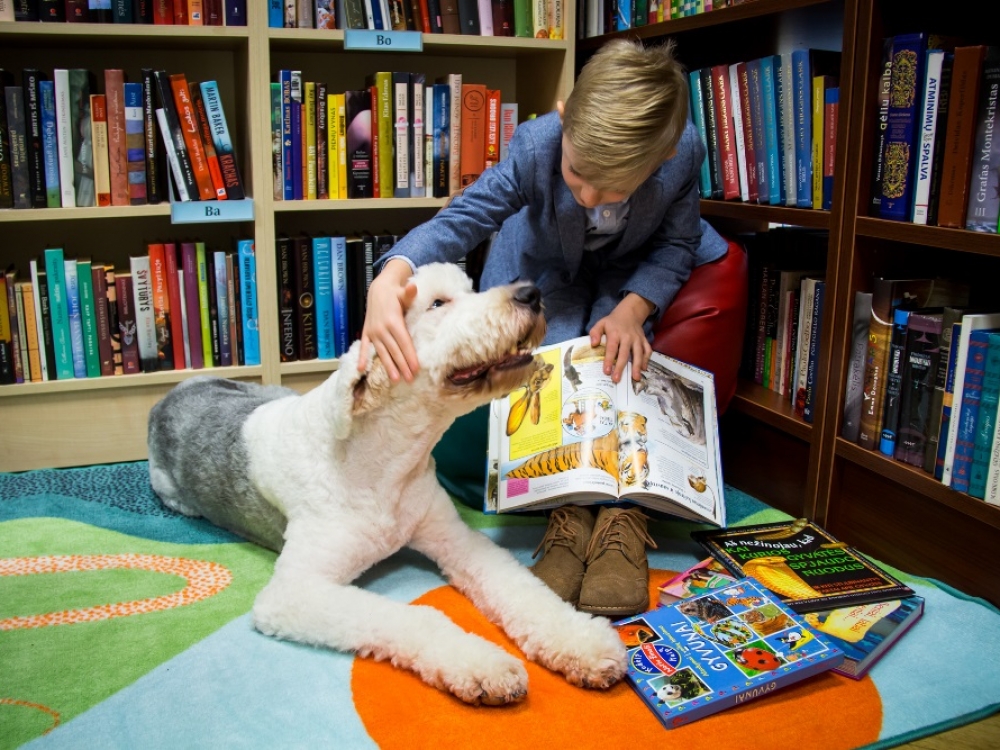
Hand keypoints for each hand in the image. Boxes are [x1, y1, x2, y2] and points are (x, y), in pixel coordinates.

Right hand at [358, 259, 419, 381]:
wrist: (378, 290)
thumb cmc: (396, 294)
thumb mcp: (403, 292)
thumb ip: (409, 293)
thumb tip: (413, 287)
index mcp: (393, 321)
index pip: (404, 342)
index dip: (410, 356)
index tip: (416, 368)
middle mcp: (382, 328)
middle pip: (394, 350)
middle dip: (402, 365)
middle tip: (409, 379)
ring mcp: (373, 332)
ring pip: (382, 352)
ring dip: (388, 366)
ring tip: (394, 379)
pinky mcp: (367, 333)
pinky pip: (365, 347)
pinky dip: (362, 358)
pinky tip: (361, 369)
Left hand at [589, 294, 653, 383]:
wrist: (629, 313)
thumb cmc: (612, 322)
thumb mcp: (601, 323)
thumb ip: (595, 332)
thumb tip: (593, 344)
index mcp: (615, 333)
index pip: (612, 348)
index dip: (609, 360)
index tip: (607, 371)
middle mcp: (627, 337)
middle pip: (625, 353)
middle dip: (621, 367)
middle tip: (617, 379)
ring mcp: (637, 339)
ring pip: (639, 353)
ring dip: (637, 366)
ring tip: (635, 378)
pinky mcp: (644, 340)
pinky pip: (647, 350)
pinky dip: (647, 359)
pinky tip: (643, 369)